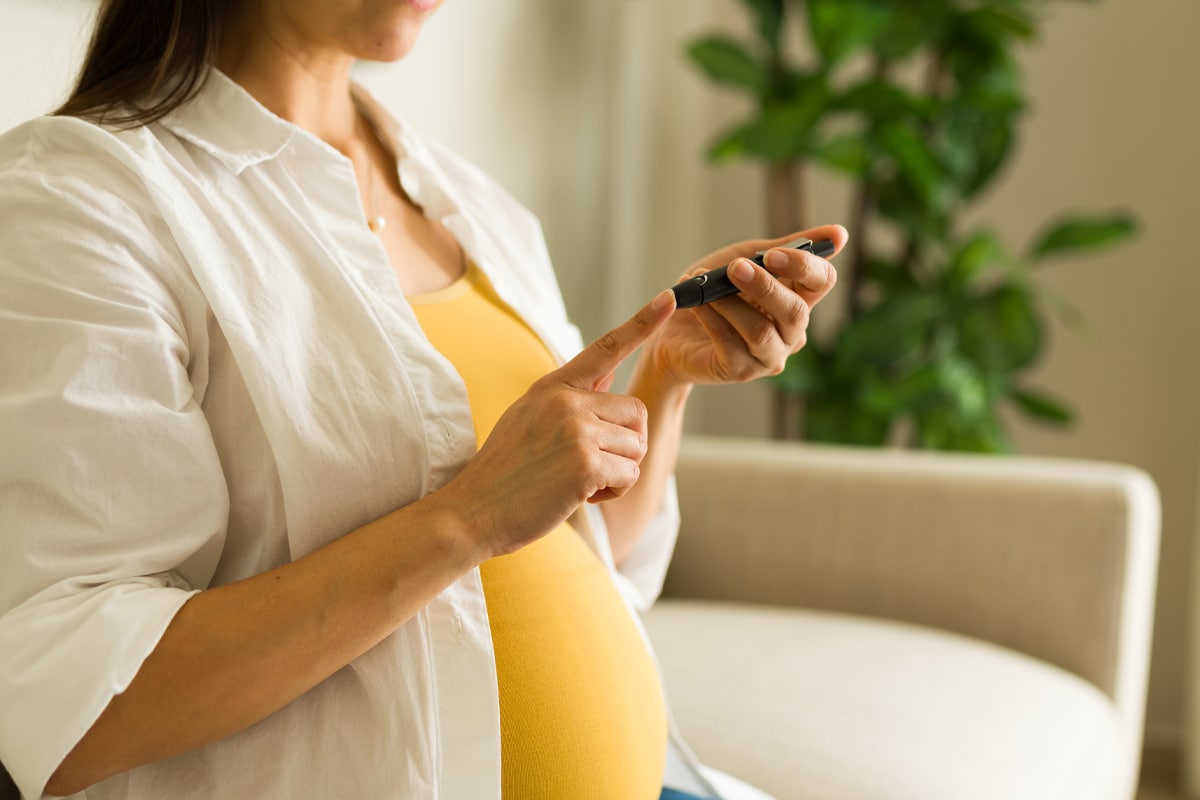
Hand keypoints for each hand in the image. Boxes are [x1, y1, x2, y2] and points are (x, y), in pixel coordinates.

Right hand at [438, 291, 675, 557]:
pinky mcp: (585, 464)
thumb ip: (567, 397)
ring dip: (618, 471)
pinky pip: (629, 474)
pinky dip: (612, 491)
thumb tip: (606, 375)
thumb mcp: (527, 418)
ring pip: (637, 446)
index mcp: (552, 386)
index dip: (641, 322)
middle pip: (636, 412)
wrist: (472, 511)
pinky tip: (580, 495)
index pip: (605, 347)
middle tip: (591, 465)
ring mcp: (576, 430)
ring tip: (579, 481)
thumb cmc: (503, 473)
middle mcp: (566, 401)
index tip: (669, 298)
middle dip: (625, 445)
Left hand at [642, 225, 845, 387]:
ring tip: (703, 286)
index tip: (773, 254)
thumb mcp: (745, 259)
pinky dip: (711, 318)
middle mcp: (792, 333)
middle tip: (734, 267)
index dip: (804, 266)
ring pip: (760, 331)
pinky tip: (697, 304)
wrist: (671, 327)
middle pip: (795, 311)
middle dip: (764, 286)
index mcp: (799, 299)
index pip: (823, 282)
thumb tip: (841, 233)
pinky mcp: (741, 371)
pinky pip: (730, 343)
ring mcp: (770, 356)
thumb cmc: (712, 291)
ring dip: (729, 303)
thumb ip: (784, 247)